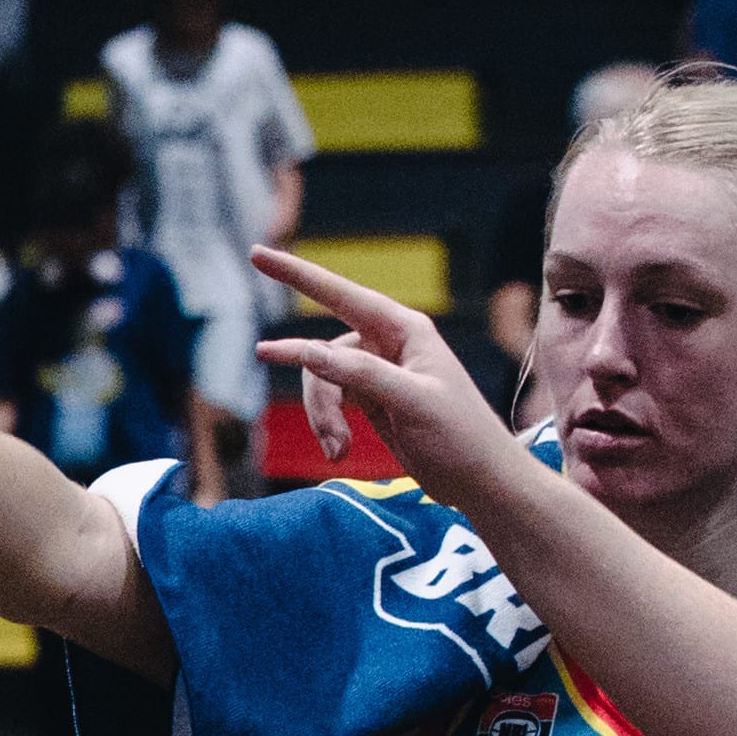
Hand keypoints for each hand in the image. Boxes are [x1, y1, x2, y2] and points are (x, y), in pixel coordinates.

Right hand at [250, 244, 513, 480]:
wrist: (479, 480)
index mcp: (406, 330)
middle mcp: (389, 343)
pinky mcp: (370, 399)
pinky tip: (340, 450)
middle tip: (330, 435)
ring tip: (340, 451)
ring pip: (321, 380)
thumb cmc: (460, 436)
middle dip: (318, 395)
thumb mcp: (411, 402)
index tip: (257, 255)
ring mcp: (377, 371)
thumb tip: (307, 352)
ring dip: (323, 417)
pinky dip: (328, 425)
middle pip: (323, 351)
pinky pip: (330, 399)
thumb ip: (360, 374)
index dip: (297, 275)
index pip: (341, 295)